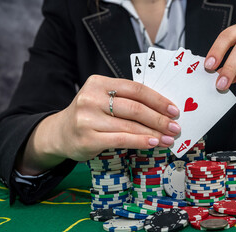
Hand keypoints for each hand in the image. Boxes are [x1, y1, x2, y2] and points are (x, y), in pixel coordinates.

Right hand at [24, 75, 180, 166]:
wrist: (60, 133)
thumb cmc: (90, 114)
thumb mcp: (104, 99)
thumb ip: (127, 100)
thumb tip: (162, 110)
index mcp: (98, 83)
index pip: (135, 89)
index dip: (158, 100)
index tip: (173, 110)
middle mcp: (91, 98)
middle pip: (135, 108)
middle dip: (159, 119)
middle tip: (175, 127)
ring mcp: (88, 118)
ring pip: (130, 125)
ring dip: (154, 133)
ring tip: (168, 138)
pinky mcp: (87, 138)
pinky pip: (121, 139)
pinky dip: (140, 141)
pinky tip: (153, 143)